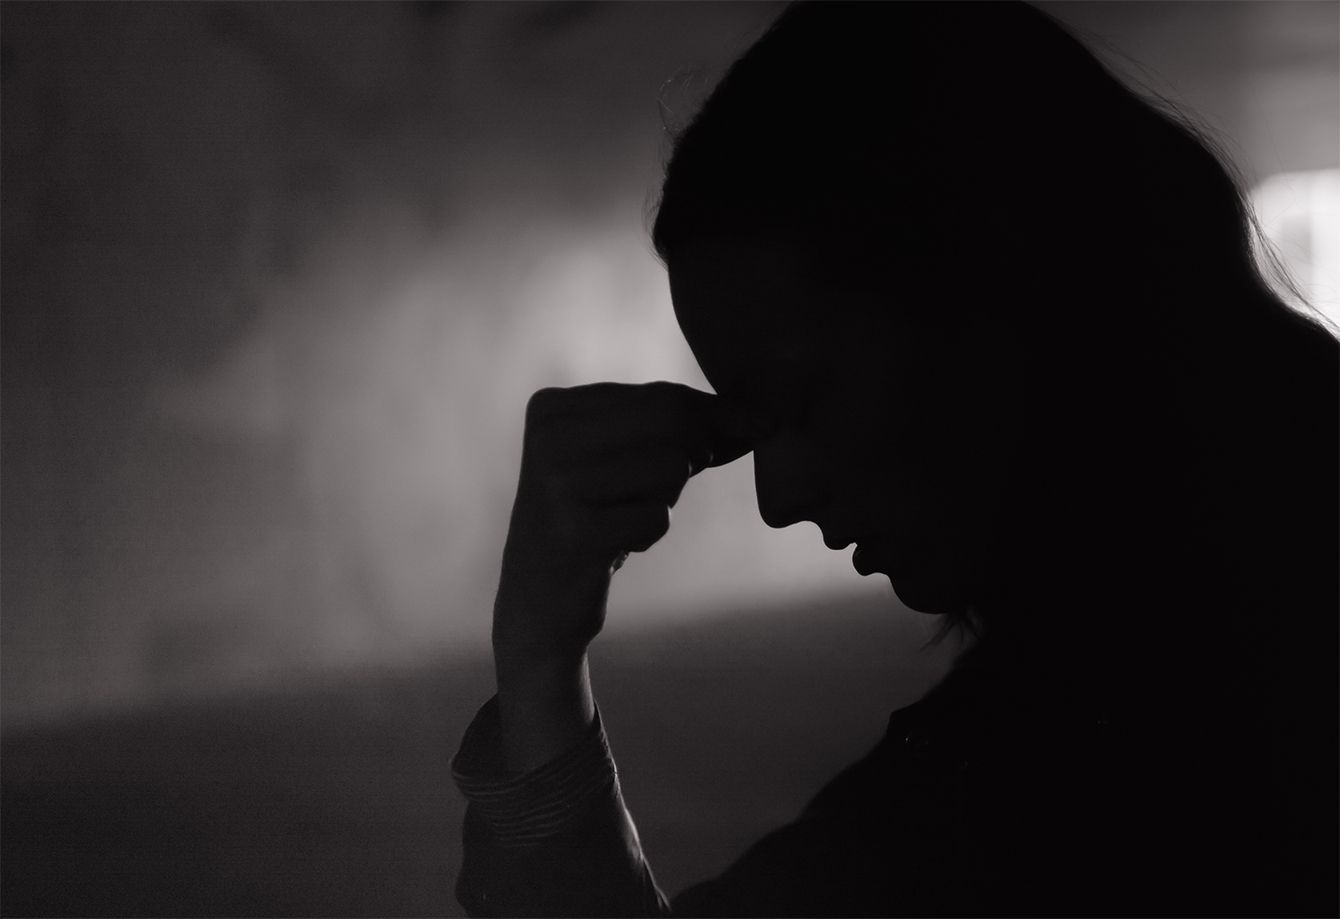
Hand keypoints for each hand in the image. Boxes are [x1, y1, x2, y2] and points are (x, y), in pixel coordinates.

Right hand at [493, 381, 767, 673]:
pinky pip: (657, 518)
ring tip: (627, 513)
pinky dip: (648, 532)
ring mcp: (556, 486)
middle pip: (670, 422)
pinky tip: (614, 545)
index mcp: (553, 407)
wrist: (539, 601)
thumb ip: (681, 427)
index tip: (751, 429)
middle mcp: (548, 438)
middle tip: (686, 475)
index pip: (660, 394)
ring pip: (670, 467)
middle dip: (697, 451)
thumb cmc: (596, 518)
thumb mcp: (626, 459)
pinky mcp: (574, 534)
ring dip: (665, 497)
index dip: (715, 416)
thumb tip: (762, 415)